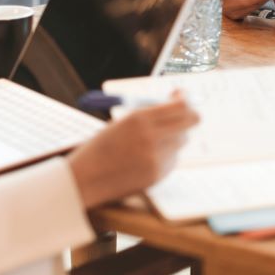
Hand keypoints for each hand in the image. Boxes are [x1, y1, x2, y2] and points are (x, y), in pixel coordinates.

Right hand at [67, 95, 199, 207]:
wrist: (84, 179)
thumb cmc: (102, 147)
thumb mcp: (122, 122)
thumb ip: (151, 112)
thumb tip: (178, 99)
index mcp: (138, 119)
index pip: (180, 106)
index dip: (185, 99)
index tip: (181, 96)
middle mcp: (151, 137)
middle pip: (190, 121)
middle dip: (189, 115)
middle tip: (182, 114)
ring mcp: (156, 158)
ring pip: (182, 141)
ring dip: (173, 137)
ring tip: (149, 143)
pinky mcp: (157, 175)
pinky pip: (173, 159)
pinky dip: (165, 155)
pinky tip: (144, 159)